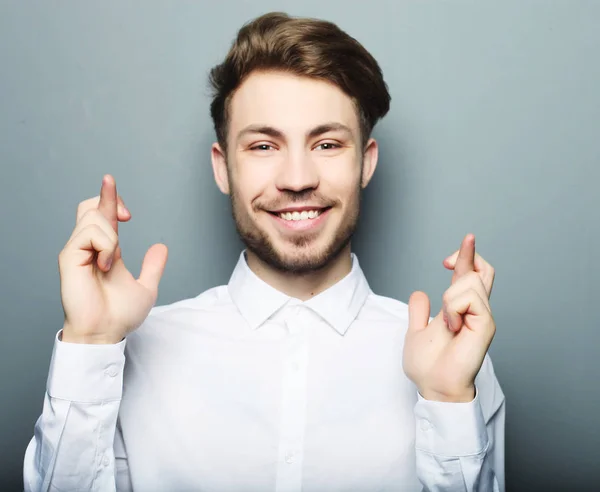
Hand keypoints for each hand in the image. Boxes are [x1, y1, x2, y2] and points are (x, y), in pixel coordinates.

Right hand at [58, 175, 167, 343]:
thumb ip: (152, 267)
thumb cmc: (119, 315)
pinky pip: (89, 233)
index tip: (128, 212)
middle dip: (109, 199)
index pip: (103, 215)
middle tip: (127, 217)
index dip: (111, 200)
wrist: (105, 332)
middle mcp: (89, 246)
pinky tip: (104, 265)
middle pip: (90, 206)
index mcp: (105, 250)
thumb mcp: (146, 287)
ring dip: (111, 235)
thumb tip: (161, 247)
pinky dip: (105, 245)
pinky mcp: (69, 256)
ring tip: (110, 263)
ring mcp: (77, 250)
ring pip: (93, 216)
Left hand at [402, 234, 495, 401]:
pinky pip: (470, 298)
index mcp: (459, 309)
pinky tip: (452, 326)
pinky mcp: (485, 325)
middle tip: (446, 262)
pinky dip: (454, 307)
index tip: (460, 244)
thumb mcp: (416, 331)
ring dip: (450, 296)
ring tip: (447, 323)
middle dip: (467, 257)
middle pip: (483, 271)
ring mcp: (482, 316)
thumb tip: (420, 294)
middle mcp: (475, 310)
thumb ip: (419, 312)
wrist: (433, 386)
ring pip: (470, 281)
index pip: (469, 276)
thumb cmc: (427, 365)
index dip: (466, 257)